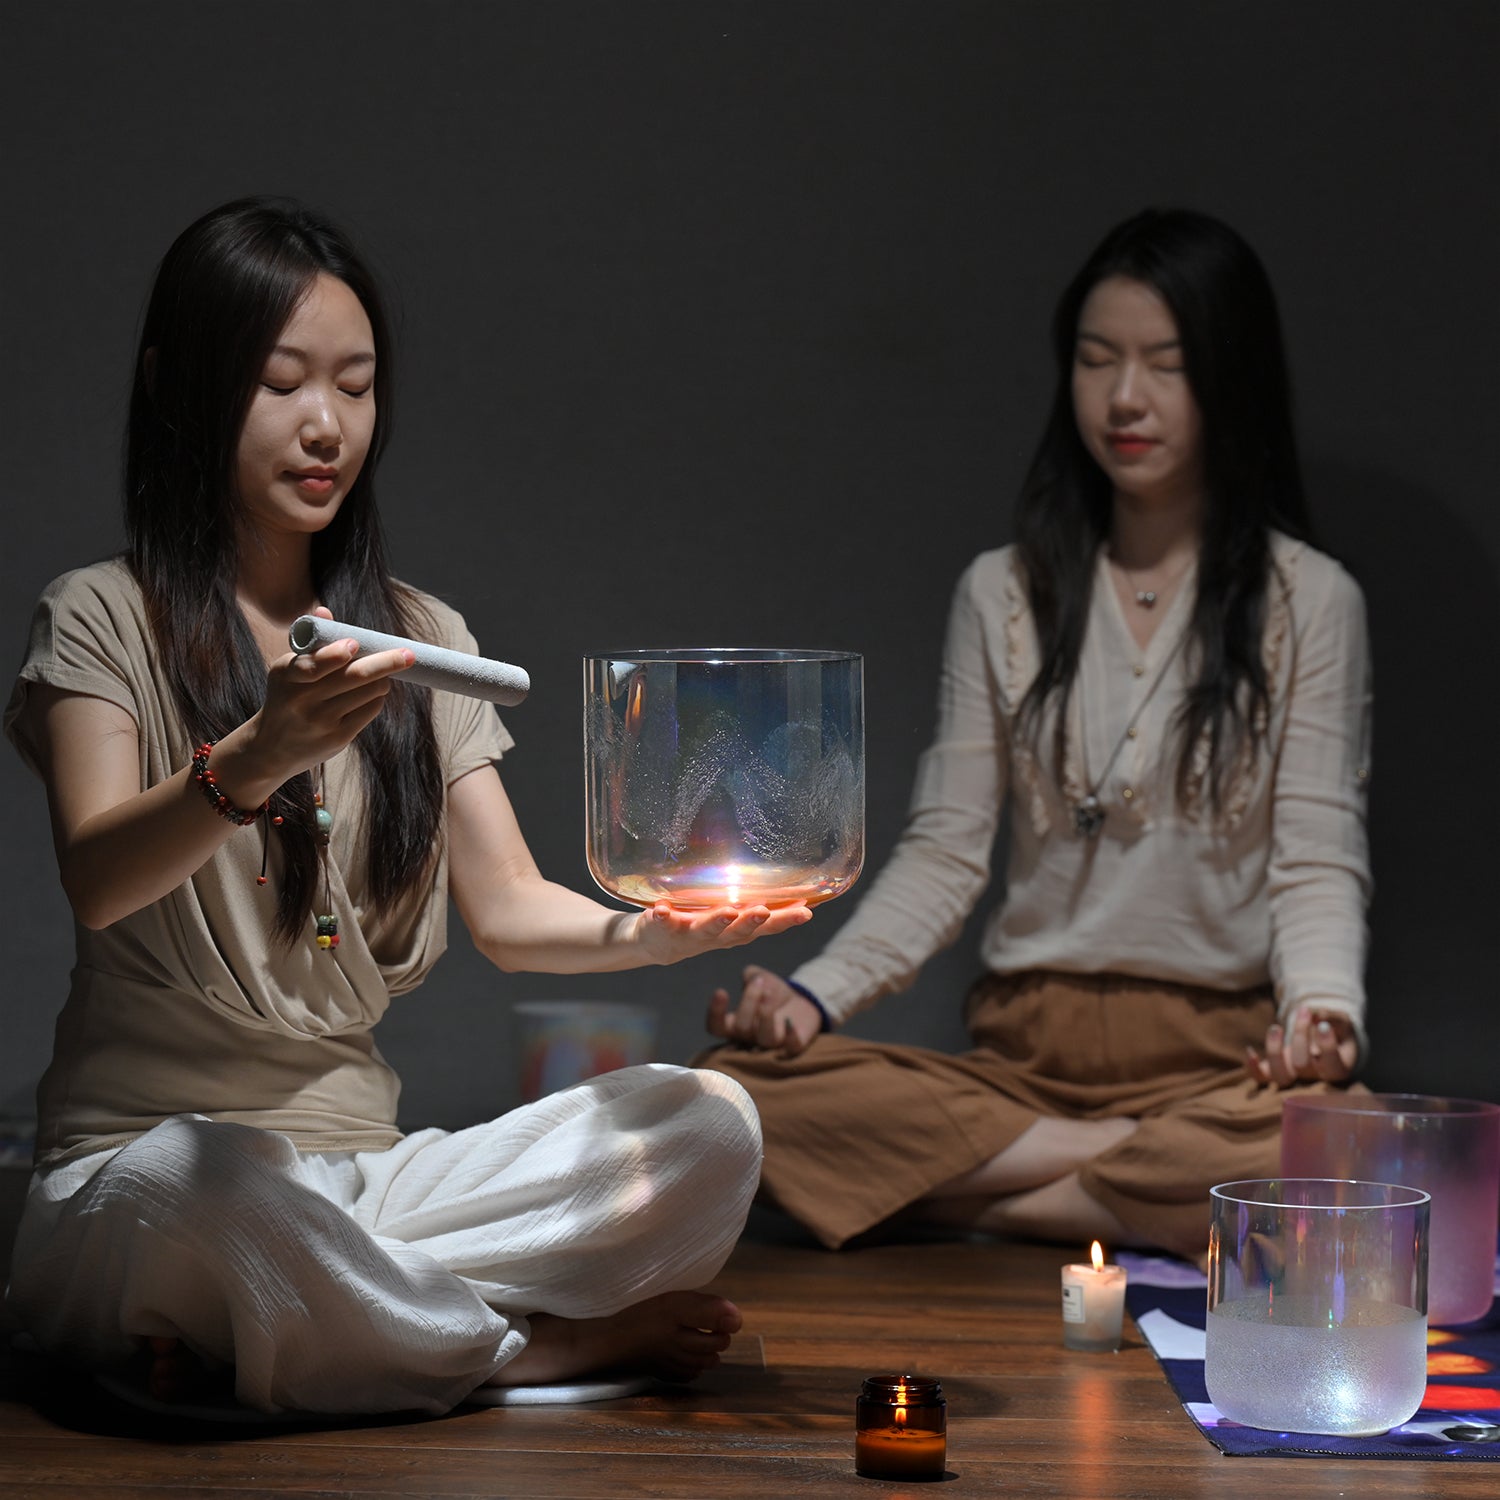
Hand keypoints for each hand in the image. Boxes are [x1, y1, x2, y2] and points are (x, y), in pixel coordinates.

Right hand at [239, 607, 414, 787]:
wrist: (273, 747)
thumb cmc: (287, 696)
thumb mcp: (288, 668)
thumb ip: (311, 642)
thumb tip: (325, 612)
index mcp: (288, 675)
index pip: (314, 665)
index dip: (335, 654)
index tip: (354, 644)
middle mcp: (302, 700)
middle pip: (355, 676)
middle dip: (386, 662)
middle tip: (409, 654)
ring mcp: (321, 721)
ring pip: (370, 692)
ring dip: (382, 679)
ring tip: (380, 674)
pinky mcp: (338, 737)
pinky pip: (371, 709)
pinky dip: (377, 696)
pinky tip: (371, 693)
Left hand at [634, 902, 810, 969]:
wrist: (655, 944)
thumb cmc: (700, 923)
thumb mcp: (731, 916)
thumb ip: (753, 902)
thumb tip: (788, 877)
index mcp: (736, 930)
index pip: (766, 926)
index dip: (786, 920)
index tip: (806, 912)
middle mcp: (717, 935)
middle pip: (738, 931)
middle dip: (752, 921)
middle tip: (764, 911)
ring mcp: (689, 933)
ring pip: (706, 929)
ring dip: (717, 921)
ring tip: (727, 912)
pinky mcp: (662, 928)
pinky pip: (662, 923)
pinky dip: (662, 917)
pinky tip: (661, 909)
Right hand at [705, 963, 823, 1056]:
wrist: (802, 1002)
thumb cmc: (773, 992)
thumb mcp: (760, 978)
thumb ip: (751, 975)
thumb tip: (751, 976)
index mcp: (735, 1023)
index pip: (717, 1027)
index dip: (715, 1013)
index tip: (721, 991)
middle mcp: (751, 1038)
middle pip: (742, 1028)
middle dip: (749, 1000)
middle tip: (759, 981)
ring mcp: (772, 1044)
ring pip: (765, 1038)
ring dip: (766, 1014)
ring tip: (770, 993)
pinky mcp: (794, 1046)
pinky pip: (792, 1046)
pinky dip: (791, 1035)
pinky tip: (790, 1020)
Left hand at [1244, 1006, 1356, 1086]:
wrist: (1323, 1039)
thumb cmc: (1337, 1031)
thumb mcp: (1342, 1022)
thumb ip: (1335, 1018)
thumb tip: (1318, 1014)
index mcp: (1338, 1069)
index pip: (1333, 1065)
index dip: (1326, 1046)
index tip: (1322, 1025)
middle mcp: (1315, 1079)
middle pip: (1303, 1065)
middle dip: (1300, 1035)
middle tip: (1304, 1011)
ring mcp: (1294, 1077)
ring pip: (1281, 1076)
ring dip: (1274, 1051)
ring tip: (1276, 1027)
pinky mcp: (1275, 1072)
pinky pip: (1261, 1079)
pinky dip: (1253, 1068)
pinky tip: (1250, 1050)